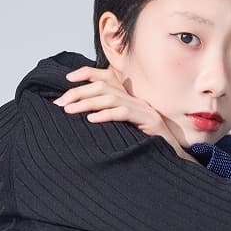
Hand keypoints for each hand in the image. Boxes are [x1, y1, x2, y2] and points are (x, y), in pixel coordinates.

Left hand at [53, 66, 203, 162]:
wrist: (171, 157)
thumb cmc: (144, 144)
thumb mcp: (122, 127)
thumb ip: (107, 116)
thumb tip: (82, 115)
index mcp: (128, 97)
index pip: (106, 76)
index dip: (87, 74)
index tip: (67, 79)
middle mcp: (135, 99)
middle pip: (104, 86)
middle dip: (79, 92)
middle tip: (60, 103)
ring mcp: (142, 109)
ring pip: (111, 98)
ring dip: (87, 104)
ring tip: (69, 111)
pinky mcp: (148, 121)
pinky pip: (124, 114)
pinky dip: (106, 115)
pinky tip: (91, 120)